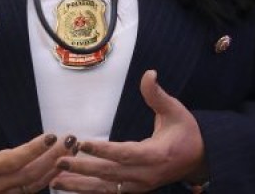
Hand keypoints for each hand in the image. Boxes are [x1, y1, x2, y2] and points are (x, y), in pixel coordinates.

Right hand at [0, 84, 73, 193]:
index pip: (13, 161)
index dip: (34, 150)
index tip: (52, 136)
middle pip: (29, 174)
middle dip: (53, 158)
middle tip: (70, 140)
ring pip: (33, 185)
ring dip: (54, 168)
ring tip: (72, 151)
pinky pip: (30, 190)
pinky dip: (47, 178)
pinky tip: (61, 165)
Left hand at [50, 70, 206, 192]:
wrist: (199, 159)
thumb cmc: (186, 132)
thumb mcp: (176, 110)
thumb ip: (158, 95)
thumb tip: (149, 73)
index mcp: (156, 155)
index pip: (126, 154)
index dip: (104, 150)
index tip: (83, 144)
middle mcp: (146, 175)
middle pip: (110, 173)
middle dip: (83, 169)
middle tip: (60, 161)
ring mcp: (139, 185)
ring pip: (106, 188)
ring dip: (80, 185)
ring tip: (55, 181)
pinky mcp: (133, 188)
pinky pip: (108, 192)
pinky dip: (88, 190)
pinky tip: (69, 187)